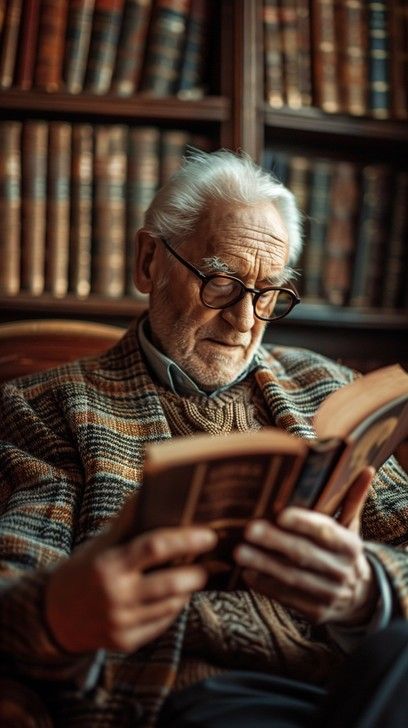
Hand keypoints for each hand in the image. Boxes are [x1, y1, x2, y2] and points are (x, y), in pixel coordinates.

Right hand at [45, 498, 216, 653]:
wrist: (55, 614)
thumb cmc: (86, 568)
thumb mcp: (101, 543)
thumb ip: (128, 522)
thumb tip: (153, 490)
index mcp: (110, 564)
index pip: (154, 548)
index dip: (185, 540)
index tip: (208, 535)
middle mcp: (116, 596)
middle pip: (171, 583)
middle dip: (196, 573)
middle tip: (208, 561)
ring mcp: (121, 623)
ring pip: (171, 605)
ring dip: (187, 590)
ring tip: (193, 575)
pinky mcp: (125, 643)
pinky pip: (162, 624)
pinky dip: (173, 608)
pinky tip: (174, 596)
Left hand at [235, 468, 377, 624]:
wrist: (358, 596)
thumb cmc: (343, 551)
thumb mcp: (351, 526)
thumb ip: (352, 499)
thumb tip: (365, 469)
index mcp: (351, 546)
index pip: (326, 532)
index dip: (303, 523)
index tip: (280, 513)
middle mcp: (343, 571)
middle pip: (304, 555)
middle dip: (275, 542)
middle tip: (249, 529)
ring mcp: (330, 594)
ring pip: (292, 578)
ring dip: (264, 564)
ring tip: (240, 551)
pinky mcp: (316, 612)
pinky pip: (288, 598)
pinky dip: (266, 586)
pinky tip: (247, 573)